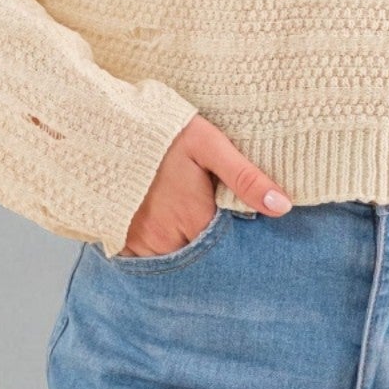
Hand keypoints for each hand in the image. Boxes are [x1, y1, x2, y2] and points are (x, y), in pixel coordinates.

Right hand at [115, 115, 292, 258]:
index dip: (233, 238)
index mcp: (195, 218)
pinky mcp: (118, 240)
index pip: (225, 246)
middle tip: (206, 221)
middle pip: (198, 257)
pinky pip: (140, 261)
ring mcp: (139, 242)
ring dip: (180, 249)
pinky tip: (159, 231)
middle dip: (208, 247)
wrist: (106, 126)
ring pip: (170, 261)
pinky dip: (153, 251)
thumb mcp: (210, 145)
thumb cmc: (164, 132)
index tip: (232, 224)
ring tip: (184, 224)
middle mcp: (166, 239)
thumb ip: (245, 178)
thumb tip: (282, 207)